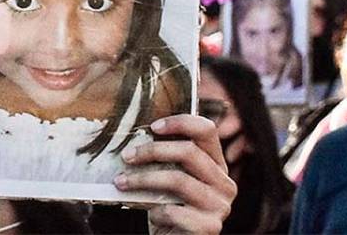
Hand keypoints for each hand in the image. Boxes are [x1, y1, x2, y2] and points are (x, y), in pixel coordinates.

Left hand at [114, 114, 237, 233]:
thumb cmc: (170, 210)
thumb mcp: (170, 181)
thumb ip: (166, 161)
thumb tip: (136, 141)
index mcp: (217, 165)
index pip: (207, 130)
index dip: (181, 123)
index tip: (153, 127)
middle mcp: (224, 183)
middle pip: (190, 152)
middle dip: (153, 151)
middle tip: (127, 156)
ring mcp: (220, 206)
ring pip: (179, 180)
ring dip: (144, 179)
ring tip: (122, 182)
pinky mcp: (209, 227)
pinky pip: (174, 210)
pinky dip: (156, 211)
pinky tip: (151, 214)